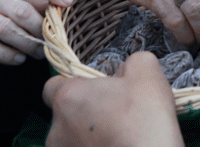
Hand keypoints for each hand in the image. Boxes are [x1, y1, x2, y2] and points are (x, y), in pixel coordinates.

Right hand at [0, 0, 72, 64]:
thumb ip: (28, 0)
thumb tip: (59, 7)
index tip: (69, 2)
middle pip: (22, 11)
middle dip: (41, 29)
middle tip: (52, 41)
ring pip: (8, 31)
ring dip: (28, 45)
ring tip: (38, 53)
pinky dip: (8, 56)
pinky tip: (18, 59)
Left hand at [43, 52, 182, 146]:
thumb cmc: (144, 122)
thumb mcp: (146, 71)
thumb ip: (130, 62)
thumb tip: (127, 69)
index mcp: (69, 97)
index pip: (52, 86)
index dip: (74, 86)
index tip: (93, 90)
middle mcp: (57, 129)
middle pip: (65, 114)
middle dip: (85, 113)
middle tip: (113, 113)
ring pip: (71, 138)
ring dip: (89, 135)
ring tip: (117, 135)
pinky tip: (116, 146)